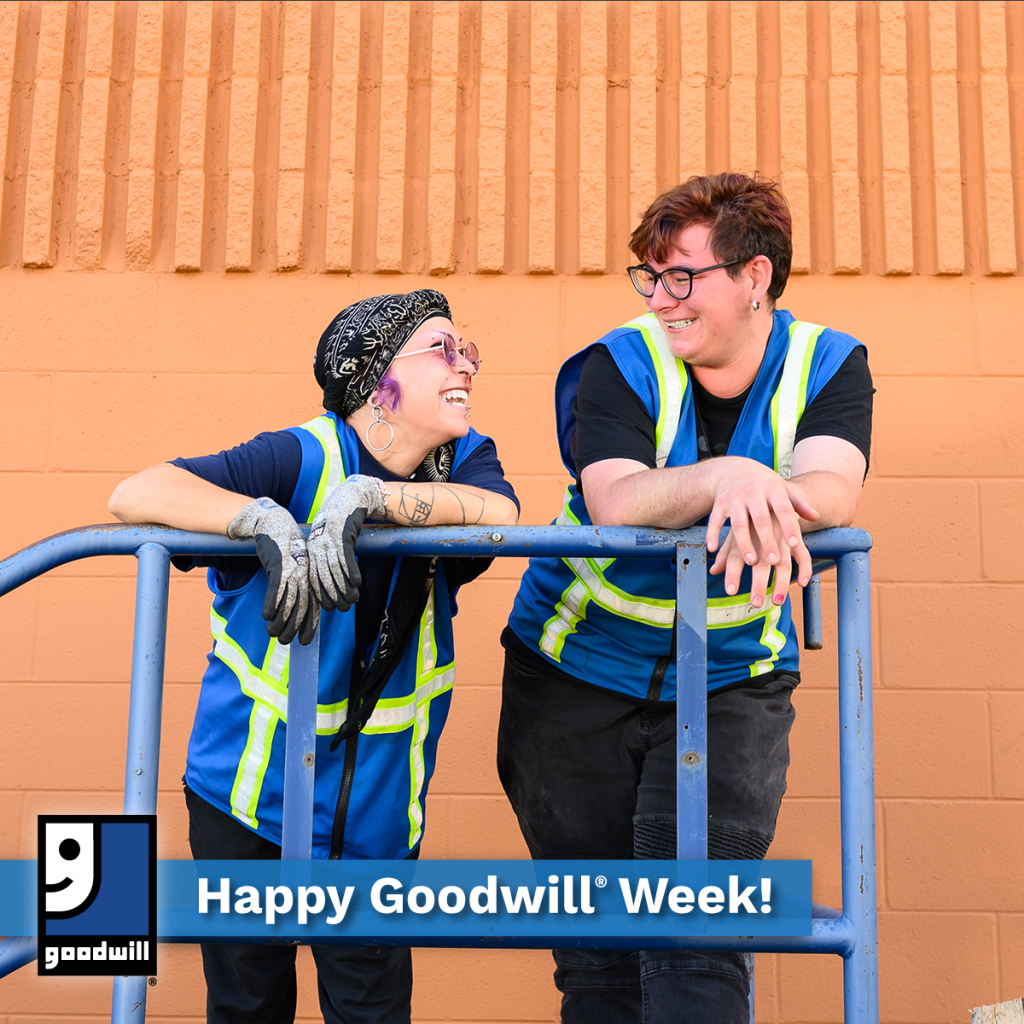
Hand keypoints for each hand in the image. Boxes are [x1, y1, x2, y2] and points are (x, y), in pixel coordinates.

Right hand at [227, 498, 318, 645]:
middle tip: (284, 642)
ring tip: (272, 633)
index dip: (309, 625)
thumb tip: (290, 613)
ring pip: (288, 599)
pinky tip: (266, 616)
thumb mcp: (293, 570)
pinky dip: (272, 602)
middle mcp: (304, 575)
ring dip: (280, 619)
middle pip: (301, 606)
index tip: (305, 641)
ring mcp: (292, 569)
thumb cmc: (284, 551)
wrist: (276, 525)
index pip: (313, 606)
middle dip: (293, 626)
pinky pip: (276, 586)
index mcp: (310, 578)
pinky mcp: (278, 563)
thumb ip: (295, 589)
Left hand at [307, 475, 388, 612]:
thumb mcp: (327, 540)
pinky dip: (351, 571)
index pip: (313, 577)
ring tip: (353, 600)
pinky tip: (357, 583)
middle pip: (324, 576)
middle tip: (343, 609)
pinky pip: (346, 556)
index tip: (329, 609)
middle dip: (333, 595)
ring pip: (335, 568)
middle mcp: (318, 544)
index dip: (321, 595)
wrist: (348, 498)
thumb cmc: (337, 523)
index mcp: (311, 548)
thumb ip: (324, 558)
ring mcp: (329, 538)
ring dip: (344, 587)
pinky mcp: (343, 533)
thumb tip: (327, 582)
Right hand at [705, 459, 817, 606]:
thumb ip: (799, 503)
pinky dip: (712, 534)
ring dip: (744, 543)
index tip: (794, 544)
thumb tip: (816, 516)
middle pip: (761, 520)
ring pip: (739, 524)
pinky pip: (715, 520)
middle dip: (767, 540)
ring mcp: (735, 497)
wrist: (734, 468)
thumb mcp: (782, 489)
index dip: (789, 526)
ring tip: (752, 562)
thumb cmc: (764, 484)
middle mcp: (753, 492)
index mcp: (773, 489)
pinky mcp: (719, 502)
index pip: (783, 509)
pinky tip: (713, 549)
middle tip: (774, 561)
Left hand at [709, 519, 806, 608]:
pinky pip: (802, 554)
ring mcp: (780, 536)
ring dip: (781, 583)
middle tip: (756, 604)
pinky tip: (801, 583)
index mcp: (744, 535)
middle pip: (760, 563)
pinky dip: (803, 569)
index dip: (733, 574)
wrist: (771, 490)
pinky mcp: (795, 537)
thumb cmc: (750, 518)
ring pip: (782, 562)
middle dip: (758, 584)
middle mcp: (762, 536)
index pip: (736, 557)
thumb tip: (713, 571)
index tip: (730, 591)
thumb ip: (727, 553)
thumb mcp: (737, 533)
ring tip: (777, 601)